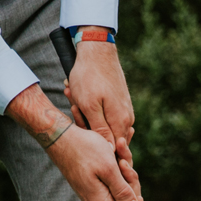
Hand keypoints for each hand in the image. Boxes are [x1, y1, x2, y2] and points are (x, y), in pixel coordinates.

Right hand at [7, 84, 141, 200]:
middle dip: (131, 183)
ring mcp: (95, 192)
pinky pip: (113, 178)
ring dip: (125, 168)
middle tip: (125, 163)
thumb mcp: (109, 169)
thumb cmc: (84, 149)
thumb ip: (122, 191)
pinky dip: (118, 164)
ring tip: (120, 148)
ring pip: (121, 187)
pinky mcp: (94, 182)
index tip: (137, 194)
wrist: (61, 136)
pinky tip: (117, 147)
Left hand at [63, 37, 134, 161]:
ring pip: (104, 125)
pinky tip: (78, 93)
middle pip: (108, 138)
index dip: (96, 148)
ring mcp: (125, 110)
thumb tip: (110, 151)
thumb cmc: (89, 77)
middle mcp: (127, 119)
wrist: (98, 50)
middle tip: (73, 106)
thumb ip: (100, 130)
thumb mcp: (88, 106)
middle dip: (87, 127)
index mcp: (120, 122)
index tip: (79, 135)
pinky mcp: (121, 102)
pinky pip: (105, 114)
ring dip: (86, 115)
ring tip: (73, 96)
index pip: (113, 150)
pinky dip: (90, 107)